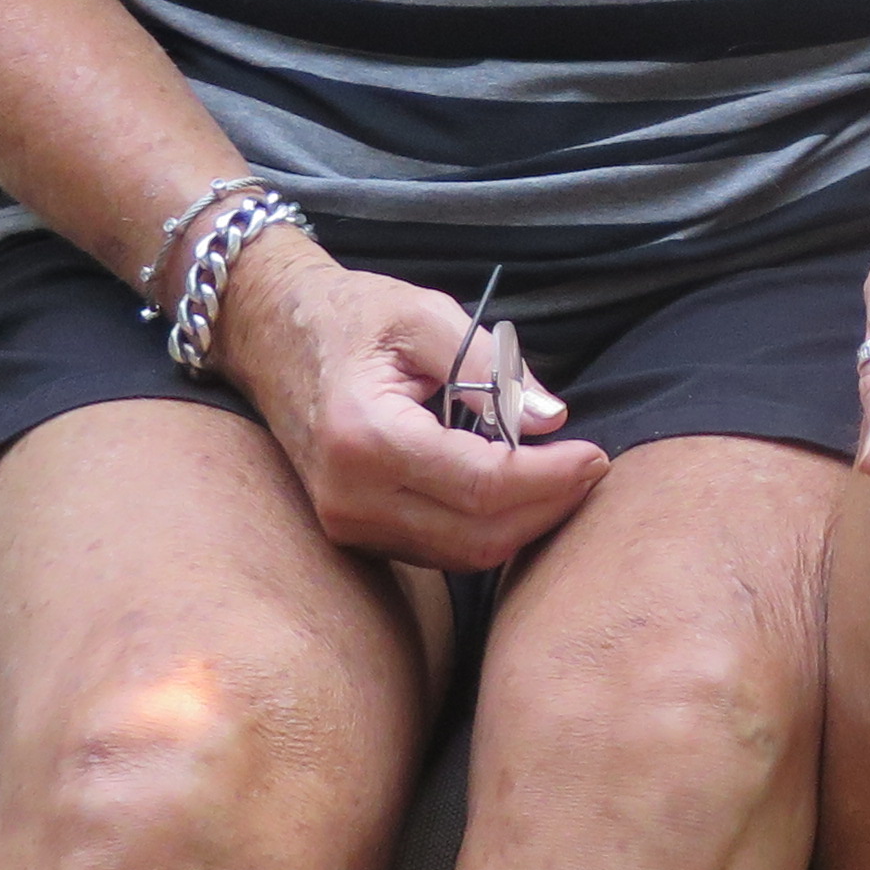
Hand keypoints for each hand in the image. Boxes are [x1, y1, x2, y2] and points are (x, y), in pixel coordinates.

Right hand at [212, 229, 607, 568]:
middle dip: (547, 506)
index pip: (480, 485)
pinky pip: (438, 549)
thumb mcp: (427, 316)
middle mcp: (349, 496)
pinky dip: (490, 528)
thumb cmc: (354, 316)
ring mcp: (345, 523)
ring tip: (565, 476)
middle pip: (475, 534)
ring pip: (461, 553)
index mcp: (365, 438)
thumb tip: (552, 419)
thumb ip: (493, 367)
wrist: (274, 335)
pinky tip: (522, 490)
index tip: (595, 455)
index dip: (548, 478)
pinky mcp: (353, 532)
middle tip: (592, 467)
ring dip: (524, 524)